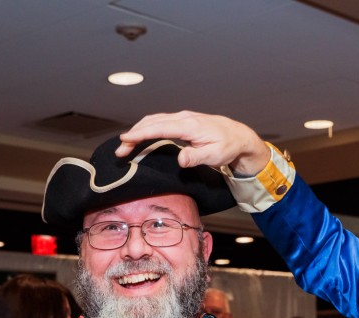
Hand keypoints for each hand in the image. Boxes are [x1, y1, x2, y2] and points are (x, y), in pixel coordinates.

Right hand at [116, 111, 270, 176]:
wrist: (238, 136)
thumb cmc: (227, 146)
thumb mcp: (214, 156)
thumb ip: (196, 157)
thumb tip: (181, 159)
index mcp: (190, 126)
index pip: (159, 128)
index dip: (140, 134)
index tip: (125, 140)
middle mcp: (184, 118)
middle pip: (152, 122)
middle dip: (134, 135)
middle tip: (120, 150)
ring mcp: (182, 117)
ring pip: (154, 120)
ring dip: (138, 130)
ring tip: (126, 145)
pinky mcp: (182, 120)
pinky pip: (160, 121)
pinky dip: (147, 127)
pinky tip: (140, 135)